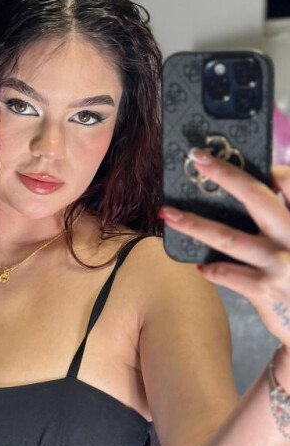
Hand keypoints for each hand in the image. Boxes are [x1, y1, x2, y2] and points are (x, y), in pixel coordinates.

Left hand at [159, 147, 289, 348]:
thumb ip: (284, 218)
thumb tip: (259, 190)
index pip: (289, 184)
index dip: (270, 168)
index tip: (240, 156)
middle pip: (256, 198)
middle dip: (225, 175)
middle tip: (198, 158)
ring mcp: (279, 264)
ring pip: (228, 237)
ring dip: (194, 224)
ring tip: (168, 214)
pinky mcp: (264, 290)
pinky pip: (227, 273)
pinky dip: (212, 269)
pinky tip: (201, 266)